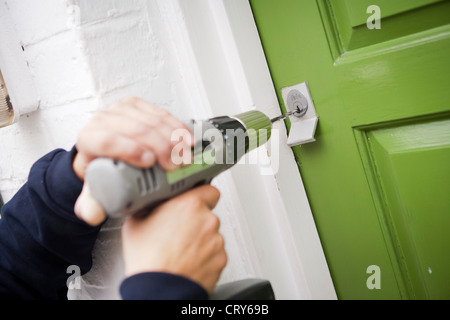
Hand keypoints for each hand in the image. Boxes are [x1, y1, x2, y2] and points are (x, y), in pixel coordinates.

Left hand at [73, 97, 192, 225]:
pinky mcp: (138, 105)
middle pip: (134, 129)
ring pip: (150, 120)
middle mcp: (104, 120)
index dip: (130, 149)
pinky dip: (177, 126)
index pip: (107, 140)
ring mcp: (121, 110)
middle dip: (160, 146)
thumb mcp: (93, 189)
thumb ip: (91, 205)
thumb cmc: (102, 170)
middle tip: (175, 165)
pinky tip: (186, 138)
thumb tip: (93, 214)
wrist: (105, 154)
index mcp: (89, 137)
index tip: (150, 162)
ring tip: (185, 155)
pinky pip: (160, 112)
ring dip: (173, 137)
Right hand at [121, 185, 226, 293]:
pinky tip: (188, 261)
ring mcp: (216, 241)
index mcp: (189, 205)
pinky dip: (205, 256)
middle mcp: (208, 220)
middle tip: (178, 231)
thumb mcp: (136, 222)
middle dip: (195, 221)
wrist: (158, 291)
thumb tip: (150, 204)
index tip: (195, 200)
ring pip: (211, 234)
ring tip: (180, 251)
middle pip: (207, 214)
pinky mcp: (221, 260)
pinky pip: (215, 253)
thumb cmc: (148, 260)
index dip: (201, 195)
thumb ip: (150, 206)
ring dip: (200, 240)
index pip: (209, 189)